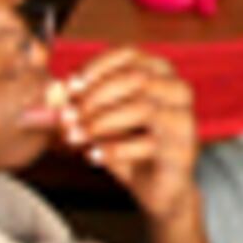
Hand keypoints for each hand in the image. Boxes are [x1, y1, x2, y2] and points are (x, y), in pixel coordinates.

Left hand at [50, 46, 202, 221]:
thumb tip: (57, 89)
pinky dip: (114, 150)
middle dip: (96, 96)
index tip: (72, 85)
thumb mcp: (102, 118)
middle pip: (136, 79)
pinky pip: (147, 144)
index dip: (98, 66)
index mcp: (161, 73)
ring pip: (142, 109)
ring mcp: (184, 120)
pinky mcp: (183, 150)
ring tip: (74, 137)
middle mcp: (178, 91)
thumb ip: (81, 102)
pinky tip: (93, 157)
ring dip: (100, 123)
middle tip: (67, 116)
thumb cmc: (128, 144)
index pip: (131, 54)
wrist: (157, 187)